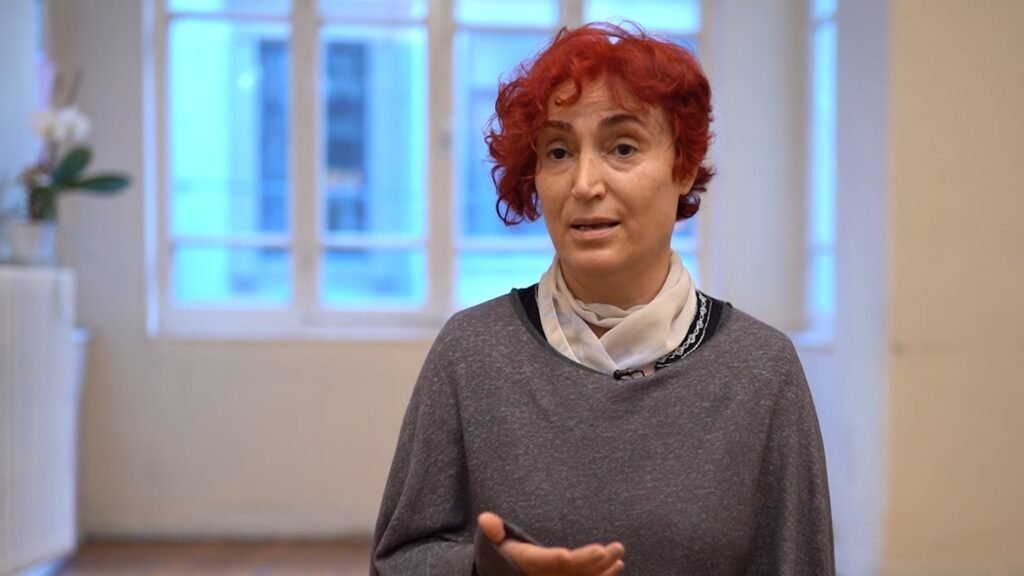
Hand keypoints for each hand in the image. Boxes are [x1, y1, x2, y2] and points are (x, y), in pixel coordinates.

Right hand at [478, 512, 624, 575]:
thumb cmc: (501, 555)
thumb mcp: (492, 544)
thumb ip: (492, 532)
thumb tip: (486, 518)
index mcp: (526, 565)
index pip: (541, 562)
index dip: (554, 560)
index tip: (567, 555)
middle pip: (568, 572)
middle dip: (587, 562)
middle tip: (606, 550)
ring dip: (603, 569)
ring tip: (619, 553)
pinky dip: (604, 575)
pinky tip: (619, 565)